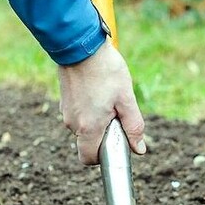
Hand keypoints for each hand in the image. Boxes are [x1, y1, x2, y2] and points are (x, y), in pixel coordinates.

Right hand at [57, 40, 146, 165]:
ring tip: (108, 97)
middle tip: (116, 112)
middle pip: (88, 142)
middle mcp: (73, 123)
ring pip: (84, 127)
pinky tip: (99, 90)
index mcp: (88, 127)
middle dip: (104, 134)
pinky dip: (90, 109)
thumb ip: (133, 126)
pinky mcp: (64, 101)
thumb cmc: (106, 71)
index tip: (116, 140)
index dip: (103, 156)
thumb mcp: (126, 99)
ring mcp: (66, 111)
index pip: (89, 159)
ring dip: (97, 120)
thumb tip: (139, 150)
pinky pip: (79, 114)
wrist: (81, 46)